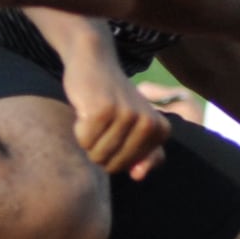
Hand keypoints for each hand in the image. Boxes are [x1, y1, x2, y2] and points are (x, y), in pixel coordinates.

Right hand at [63, 58, 171, 178]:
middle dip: (101, 150)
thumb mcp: (136, 127)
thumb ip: (145, 155)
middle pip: (113, 164)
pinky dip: (79, 129)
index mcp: (160, 130)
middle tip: (104, 123)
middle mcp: (148, 123)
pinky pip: (84, 141)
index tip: (119, 128)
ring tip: (96, 116)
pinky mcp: (103, 110)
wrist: (96, 63)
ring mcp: (127, 115)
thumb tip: (138, 176)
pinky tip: (86, 110)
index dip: (116, 152)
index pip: (129, 166)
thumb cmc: (116, 100)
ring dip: (89, 139)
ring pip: (97, 154)